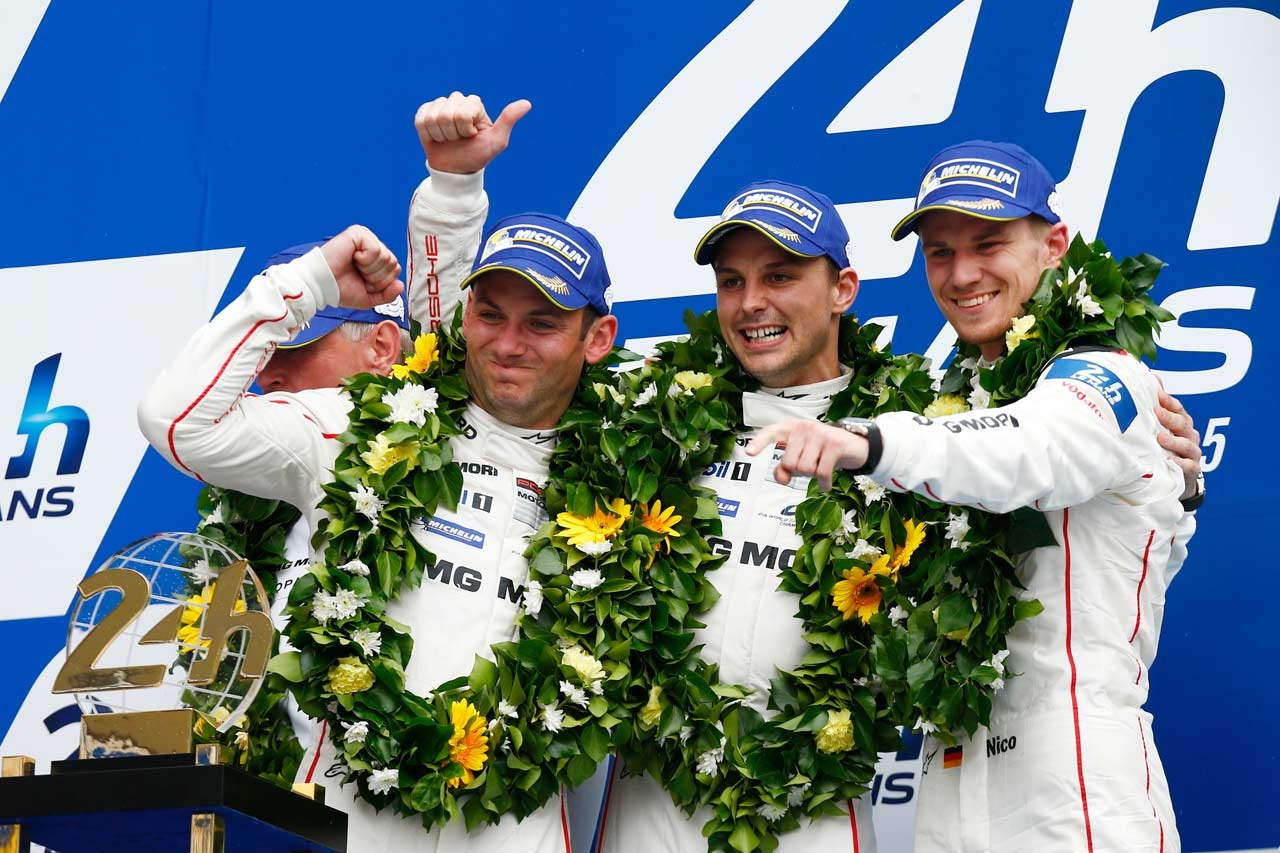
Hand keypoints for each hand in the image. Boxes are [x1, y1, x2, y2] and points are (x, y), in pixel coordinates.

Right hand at [319, 225, 403, 309]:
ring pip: (387, 257)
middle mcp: (373, 245)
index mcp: (376, 258)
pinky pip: (376, 250)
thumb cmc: (340, 289)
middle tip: (358, 274)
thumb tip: (400, 285)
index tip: (363, 282)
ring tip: (354, 266)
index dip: (380, 282)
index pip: (395, 270)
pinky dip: (365, 260)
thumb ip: (388, 295)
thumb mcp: (369, 298)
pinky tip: (352, 258)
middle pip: (393, 264)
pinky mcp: (358, 233)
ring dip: (370, 270)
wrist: (320, 285)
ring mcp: (366, 238)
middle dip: (376, 277)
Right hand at [415, 92, 530, 174]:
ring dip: (440, 135)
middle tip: (459, 140)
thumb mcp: (497, 141)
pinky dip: (427, 134)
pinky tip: (436, 138)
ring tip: (449, 140)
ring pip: (432, 117)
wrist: (457, 169)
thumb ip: (508, 120)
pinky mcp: (424, 113)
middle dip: (452, 133)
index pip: (462, 112)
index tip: (471, 136)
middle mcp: (457, 100)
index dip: (465, 129)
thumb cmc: (478, 155)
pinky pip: (420, 120)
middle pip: (446, 113)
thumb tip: (527, 103)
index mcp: (474, 104)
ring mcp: (440, 106)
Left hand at [745, 419, 868, 490]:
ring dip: (813, 476)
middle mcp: (804, 427)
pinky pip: (821, 473)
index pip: (772, 432)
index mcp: (792, 427)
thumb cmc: (823, 452)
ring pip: (805, 468)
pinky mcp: (834, 444)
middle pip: (789, 462)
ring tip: (821, 467)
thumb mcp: (802, 459)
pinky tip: (826, 484)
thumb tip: (782, 478)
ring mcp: (820, 433)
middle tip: (811, 466)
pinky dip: (824, 484)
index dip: (759, 443)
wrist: (855, 446)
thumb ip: (786, 469)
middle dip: (799, 472)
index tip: (748, 453)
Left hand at [1155, 390, 1201, 498]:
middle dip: (1170, 417)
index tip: (1157, 396)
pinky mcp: (1192, 470)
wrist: (1176, 477)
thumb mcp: (1160, 427)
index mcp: (1182, 423)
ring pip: (1186, 444)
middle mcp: (1189, 436)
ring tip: (1160, 438)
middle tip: (1157, 412)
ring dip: (1174, 440)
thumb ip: (1157, 404)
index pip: (1179, 409)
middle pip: (1183, 424)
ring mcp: (1192, 453)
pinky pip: (1189, 466)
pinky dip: (1180, 463)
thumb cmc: (1166, 447)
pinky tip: (1170, 460)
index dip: (1169, 402)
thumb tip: (1150, 376)